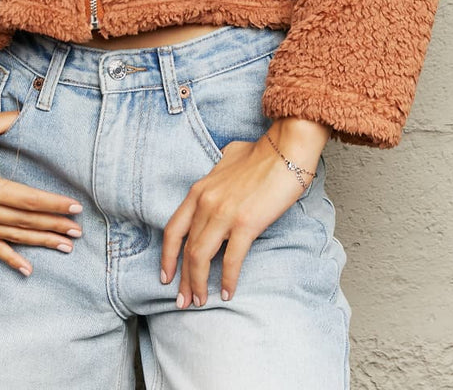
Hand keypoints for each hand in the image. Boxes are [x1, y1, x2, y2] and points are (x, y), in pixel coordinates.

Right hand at [0, 112, 83, 276]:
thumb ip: (9, 121)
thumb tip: (32, 111)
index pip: (29, 199)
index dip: (54, 205)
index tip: (76, 208)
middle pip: (24, 221)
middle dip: (54, 226)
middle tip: (78, 231)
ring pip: (12, 236)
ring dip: (40, 242)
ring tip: (65, 246)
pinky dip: (10, 258)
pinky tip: (28, 269)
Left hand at [160, 120, 327, 306]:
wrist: (286, 150)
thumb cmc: (261, 153)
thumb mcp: (227, 160)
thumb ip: (217, 174)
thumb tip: (218, 178)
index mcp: (199, 190)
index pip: (173, 229)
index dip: (167, 256)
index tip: (166, 275)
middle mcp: (205, 202)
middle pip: (186, 249)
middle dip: (183, 279)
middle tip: (182, 302)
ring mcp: (224, 213)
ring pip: (201, 257)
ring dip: (199, 284)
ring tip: (201, 302)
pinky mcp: (246, 223)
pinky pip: (231, 259)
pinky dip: (228, 279)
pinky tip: (228, 292)